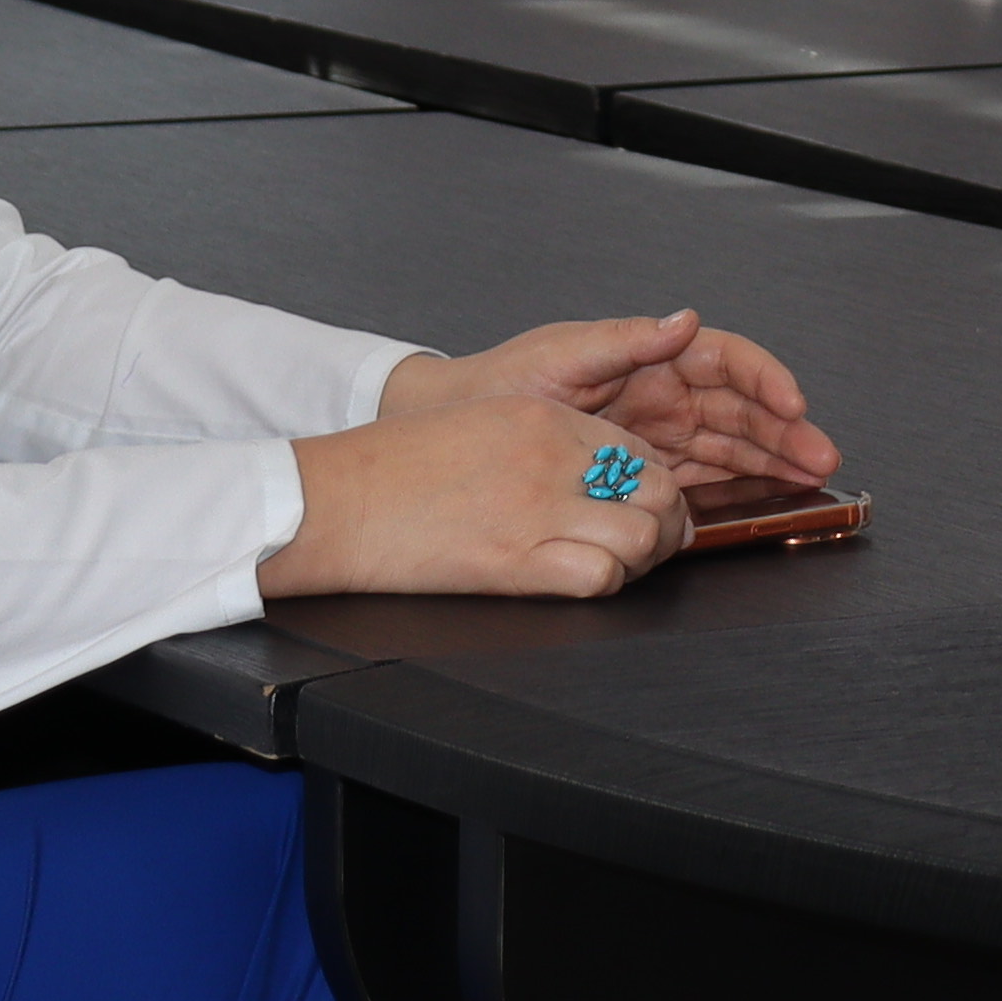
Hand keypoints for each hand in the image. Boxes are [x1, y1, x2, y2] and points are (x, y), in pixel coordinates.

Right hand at [269, 395, 682, 599]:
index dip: (652, 485)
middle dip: (663, 523)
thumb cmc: (397, 466)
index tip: (642, 506)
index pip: (639, 449)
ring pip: (643, 535)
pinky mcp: (516, 562)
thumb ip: (546, 439)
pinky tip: (579, 579)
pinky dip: (604, 584)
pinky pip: (601, 576)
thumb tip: (597, 472)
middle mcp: (551, 457)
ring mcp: (537, 510)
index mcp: (543, 417)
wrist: (338, 500)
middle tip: (646, 544)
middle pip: (657, 489)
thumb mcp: (484, 425)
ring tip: (614, 565)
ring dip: (639, 559)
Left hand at [389, 310, 841, 492]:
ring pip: (733, 446)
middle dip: (786, 431)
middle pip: (742, 409)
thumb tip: (684, 321)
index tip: (792, 403)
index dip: (766, 380)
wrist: (455, 427)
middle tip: (821, 459)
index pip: (726, 361)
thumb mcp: (561, 354)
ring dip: (775, 462)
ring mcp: (658, 435)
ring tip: (811, 482)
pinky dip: (741, 487)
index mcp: (648, 357)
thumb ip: (625, 341)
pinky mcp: (646, 472)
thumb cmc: (501, 383)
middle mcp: (662, 394)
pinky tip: (770, 499)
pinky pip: (705, 477)